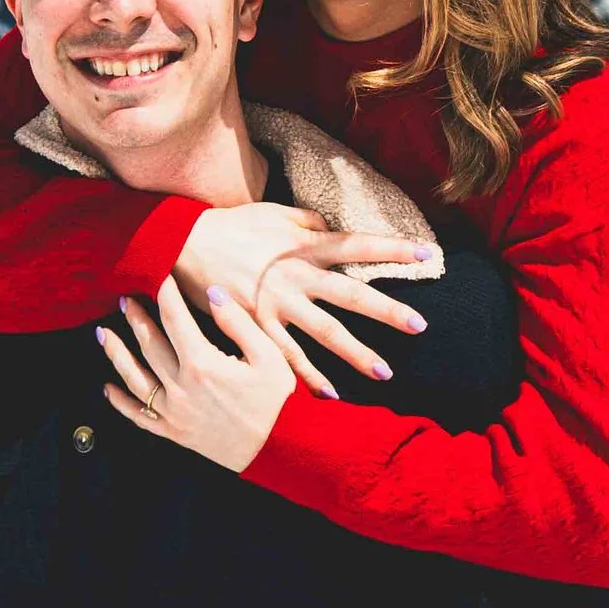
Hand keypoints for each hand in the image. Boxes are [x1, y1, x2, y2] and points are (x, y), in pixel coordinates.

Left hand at [98, 277, 295, 472]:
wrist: (273, 451)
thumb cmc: (273, 402)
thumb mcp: (270, 358)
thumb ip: (239, 324)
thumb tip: (212, 293)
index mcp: (202, 364)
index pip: (174, 318)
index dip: (164, 293)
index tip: (157, 275)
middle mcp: (180, 387)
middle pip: (148, 344)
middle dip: (135, 318)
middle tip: (124, 299)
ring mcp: (172, 411)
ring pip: (134, 378)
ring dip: (116, 354)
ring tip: (103, 334)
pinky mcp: (171, 431)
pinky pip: (138, 415)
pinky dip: (120, 402)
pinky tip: (107, 388)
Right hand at [175, 204, 428, 396]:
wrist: (180, 245)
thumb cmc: (230, 226)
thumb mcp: (272, 213)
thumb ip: (307, 224)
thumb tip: (333, 228)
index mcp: (304, 245)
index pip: (358, 245)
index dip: (393, 249)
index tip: (428, 255)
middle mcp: (295, 276)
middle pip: (350, 294)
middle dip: (386, 311)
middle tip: (419, 326)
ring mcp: (276, 304)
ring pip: (324, 332)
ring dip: (356, 354)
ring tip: (384, 373)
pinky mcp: (255, 327)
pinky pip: (286, 356)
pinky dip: (309, 376)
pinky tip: (332, 394)